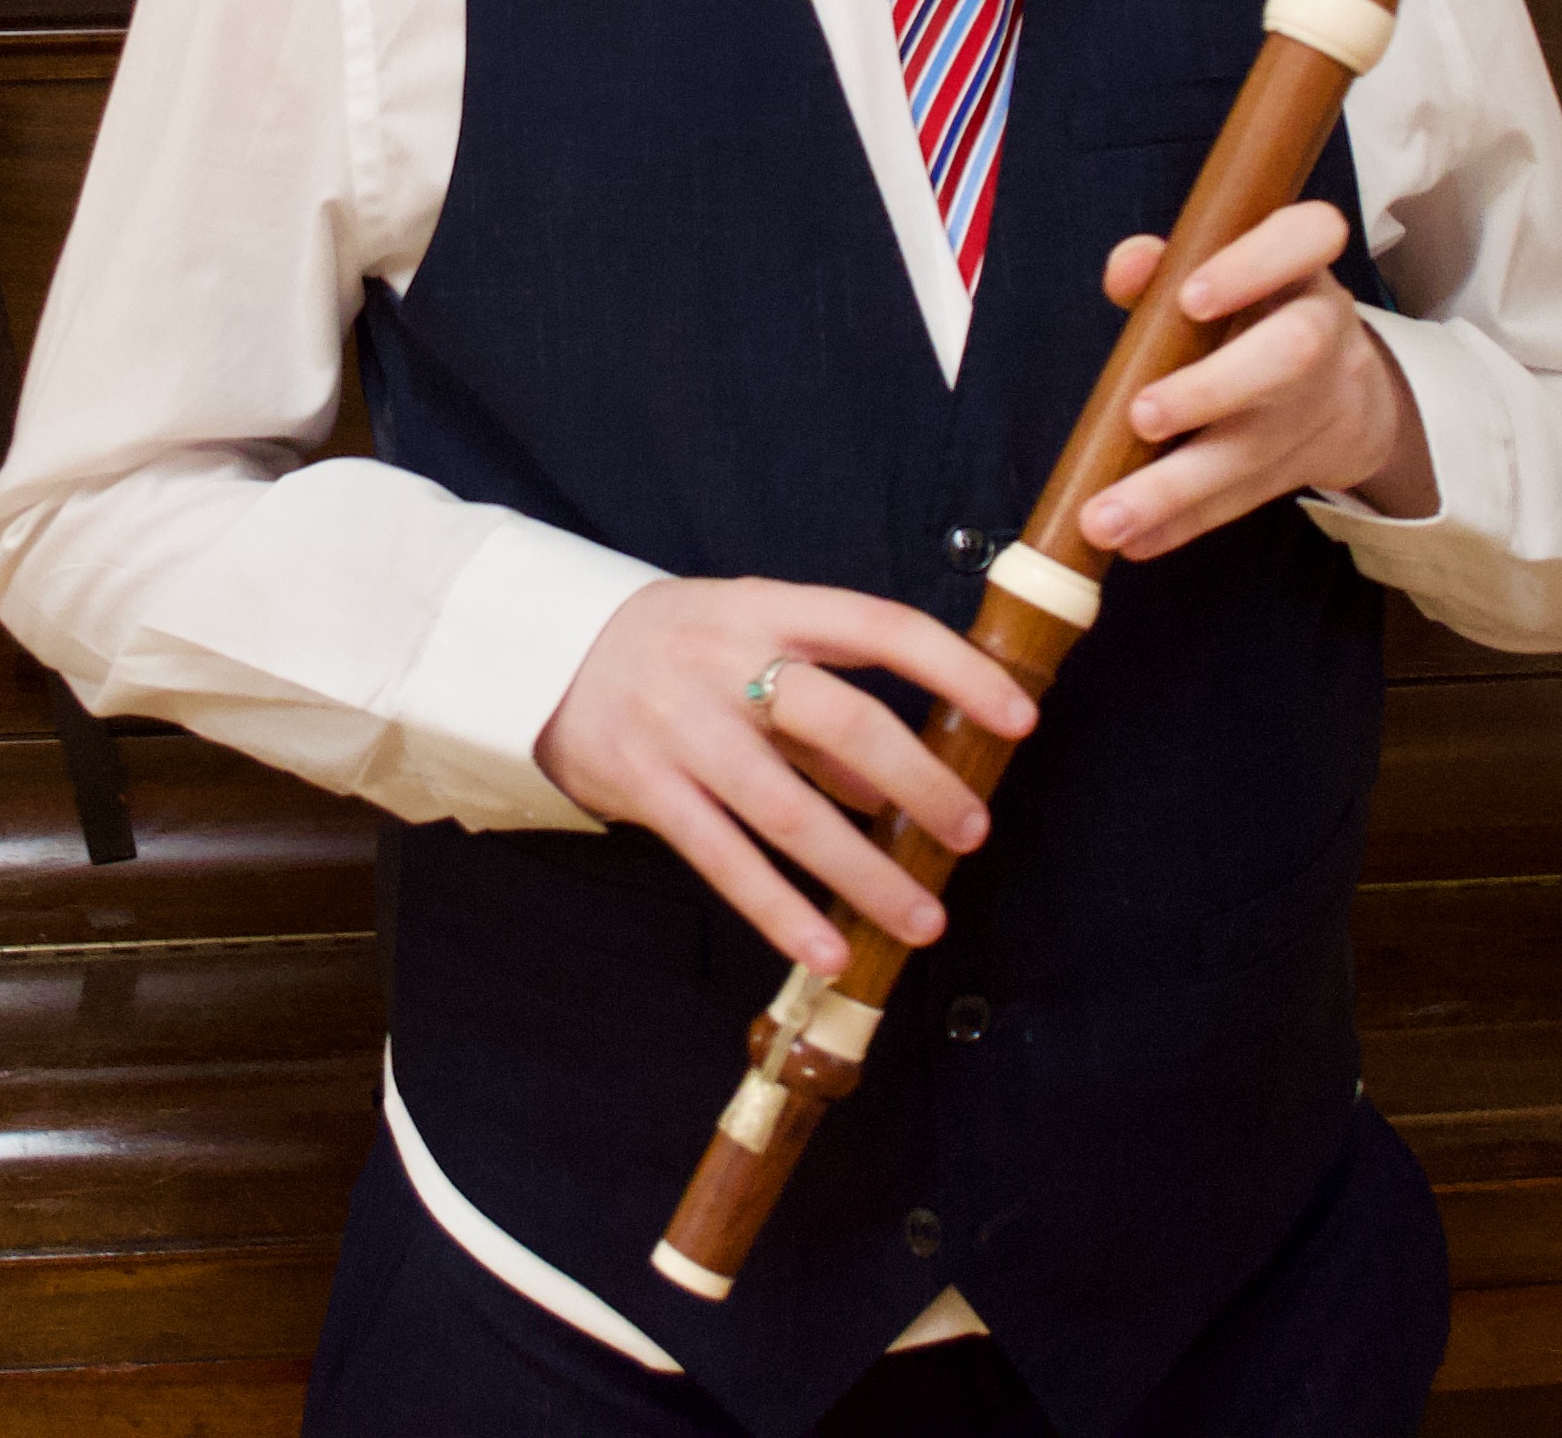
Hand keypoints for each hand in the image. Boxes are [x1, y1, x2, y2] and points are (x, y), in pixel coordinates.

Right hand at [534, 577, 1037, 974]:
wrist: (543, 653)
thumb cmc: (674, 648)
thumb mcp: (747, 642)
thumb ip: (820, 707)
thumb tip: (897, 791)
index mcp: (768, 610)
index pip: (881, 627)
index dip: (956, 670)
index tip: (1018, 718)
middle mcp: (728, 663)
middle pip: (843, 721)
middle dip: (921, 782)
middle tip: (973, 832)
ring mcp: (684, 728)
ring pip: (789, 809)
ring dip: (864, 872)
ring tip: (922, 919)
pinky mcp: (646, 788)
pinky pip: (725, 859)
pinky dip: (781, 911)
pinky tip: (828, 950)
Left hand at [1073, 199, 1432, 562]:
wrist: (1348, 386)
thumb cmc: (1255, 311)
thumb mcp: (1223, 272)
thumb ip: (1168, 262)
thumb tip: (1127, 268)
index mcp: (1302, 265)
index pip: (1307, 237)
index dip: (1253, 265)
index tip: (1190, 298)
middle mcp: (1324, 330)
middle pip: (1291, 354)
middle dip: (1213, 388)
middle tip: (1141, 415)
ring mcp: (1321, 405)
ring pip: (1258, 447)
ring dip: (1176, 486)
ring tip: (1106, 517)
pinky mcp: (1305, 466)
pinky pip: (1242, 498)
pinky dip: (1182, 523)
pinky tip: (1134, 541)